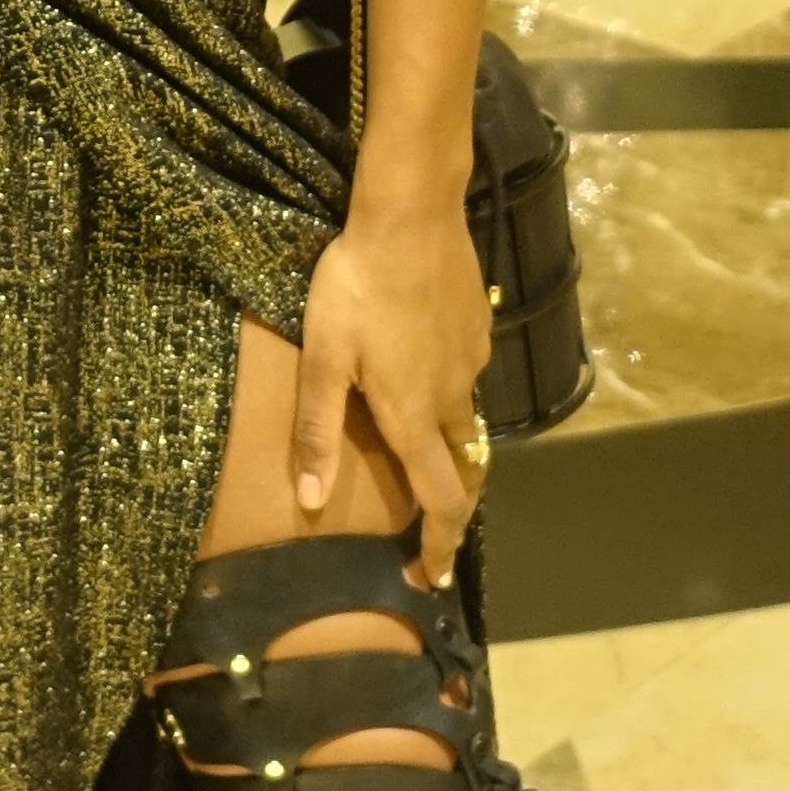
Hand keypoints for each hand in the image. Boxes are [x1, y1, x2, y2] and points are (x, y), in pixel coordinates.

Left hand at [292, 190, 492, 584]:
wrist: (411, 215)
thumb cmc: (356, 286)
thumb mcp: (322, 359)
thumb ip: (318, 431)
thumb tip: (312, 500)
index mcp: (414, 415)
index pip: (440, 500)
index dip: (439, 545)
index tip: (431, 576)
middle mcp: (452, 397)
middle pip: (464, 471)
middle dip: (451, 509)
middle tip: (430, 533)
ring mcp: (471, 361)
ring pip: (466, 422)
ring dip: (449, 452)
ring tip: (419, 455)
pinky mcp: (477, 328)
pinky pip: (467, 380)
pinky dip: (450, 401)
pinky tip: (422, 378)